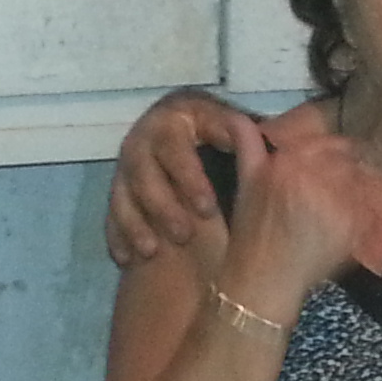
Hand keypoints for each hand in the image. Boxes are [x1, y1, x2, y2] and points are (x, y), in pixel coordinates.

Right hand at [106, 90, 246, 266]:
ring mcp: (126, 165)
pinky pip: (111, 214)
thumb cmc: (221, 132)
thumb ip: (246, 136)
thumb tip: (270, 147)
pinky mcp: (116, 189)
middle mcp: (143, 139)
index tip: (207, 209)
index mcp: (173, 120)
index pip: (176, 148)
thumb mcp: (231, 127)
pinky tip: (127, 259)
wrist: (188, 131)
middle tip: (183, 235)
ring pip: (121, 195)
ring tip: (151, 251)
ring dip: (135, 224)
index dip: (189, 179)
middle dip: (162, 205)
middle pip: (144, 173)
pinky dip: (118, 237)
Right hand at [219, 119, 362, 311]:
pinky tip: (337, 232)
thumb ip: (246, 144)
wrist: (262, 281)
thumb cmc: (251, 233)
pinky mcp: (352, 228)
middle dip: (343, 174)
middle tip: (331, 194)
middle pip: (349, 162)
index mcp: (291, 161)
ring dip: (352, 195)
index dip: (333, 154)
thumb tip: (234, 115)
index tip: (330, 166)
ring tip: (333, 214)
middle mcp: (317, 177)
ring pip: (359, 185)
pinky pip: (365, 213)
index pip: (331, 144)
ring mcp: (338, 203)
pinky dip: (357, 220)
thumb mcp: (246, 182)